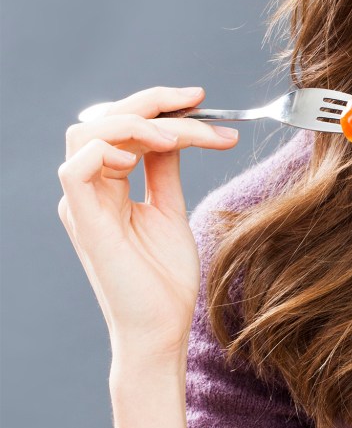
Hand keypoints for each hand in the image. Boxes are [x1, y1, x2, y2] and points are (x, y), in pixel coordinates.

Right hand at [58, 86, 239, 367]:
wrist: (164, 328)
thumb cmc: (165, 279)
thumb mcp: (170, 210)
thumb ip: (165, 170)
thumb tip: (176, 133)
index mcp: (107, 187)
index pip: (120, 126)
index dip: (157, 105)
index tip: (201, 100)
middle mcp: (89, 191)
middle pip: (102, 119)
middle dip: (152, 102)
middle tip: (197, 102)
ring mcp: (83, 206)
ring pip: (87, 133)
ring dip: (137, 123)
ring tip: (177, 137)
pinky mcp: (86, 223)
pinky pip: (75, 169)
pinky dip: (108, 151)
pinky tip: (142, 160)